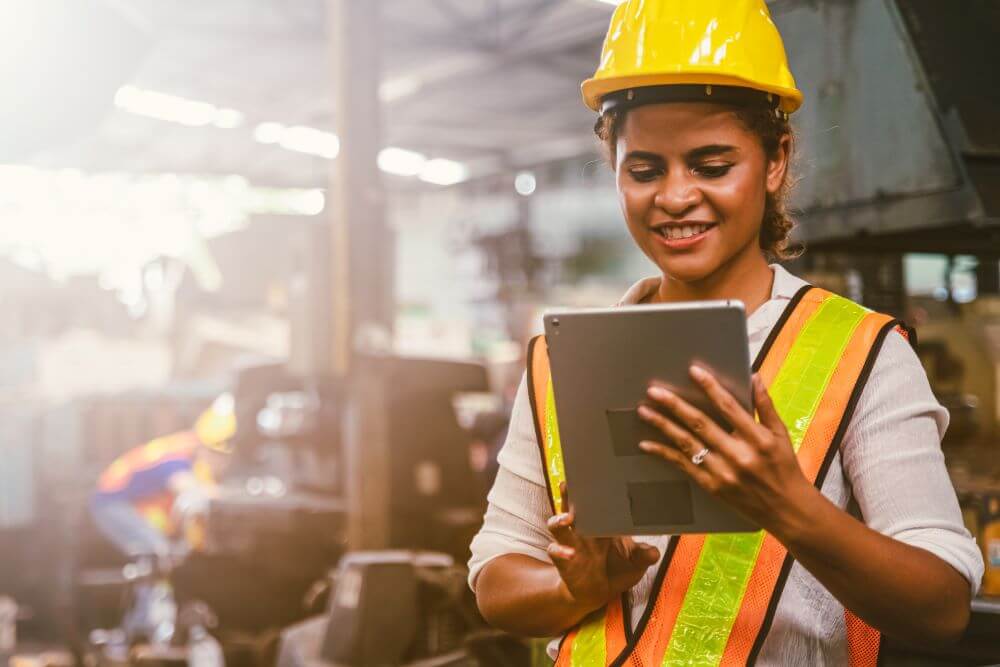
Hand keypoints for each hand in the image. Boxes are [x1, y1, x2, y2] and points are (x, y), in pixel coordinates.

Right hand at [547, 482, 658, 612]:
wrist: (598, 593)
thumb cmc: (618, 570)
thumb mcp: (636, 563)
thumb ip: (644, 556)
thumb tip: (653, 552)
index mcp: (601, 524)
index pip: (594, 502)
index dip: (590, 490)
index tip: (592, 478)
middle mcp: (583, 530)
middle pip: (570, 506)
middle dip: (568, 495)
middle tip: (567, 485)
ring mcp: (571, 544)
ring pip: (557, 525)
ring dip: (559, 520)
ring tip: (566, 519)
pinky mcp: (563, 561)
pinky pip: (555, 551)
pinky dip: (560, 551)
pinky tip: (570, 554)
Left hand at [637, 367, 817, 535]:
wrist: (787, 510)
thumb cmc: (784, 469)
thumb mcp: (781, 435)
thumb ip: (765, 405)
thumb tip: (753, 376)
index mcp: (757, 439)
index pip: (729, 407)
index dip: (710, 387)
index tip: (693, 371)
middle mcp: (738, 455)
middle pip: (700, 424)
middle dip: (674, 405)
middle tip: (654, 391)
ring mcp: (723, 472)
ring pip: (687, 443)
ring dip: (663, 425)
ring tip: (644, 411)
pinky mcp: (712, 486)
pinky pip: (683, 466)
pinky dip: (664, 453)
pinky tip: (647, 443)